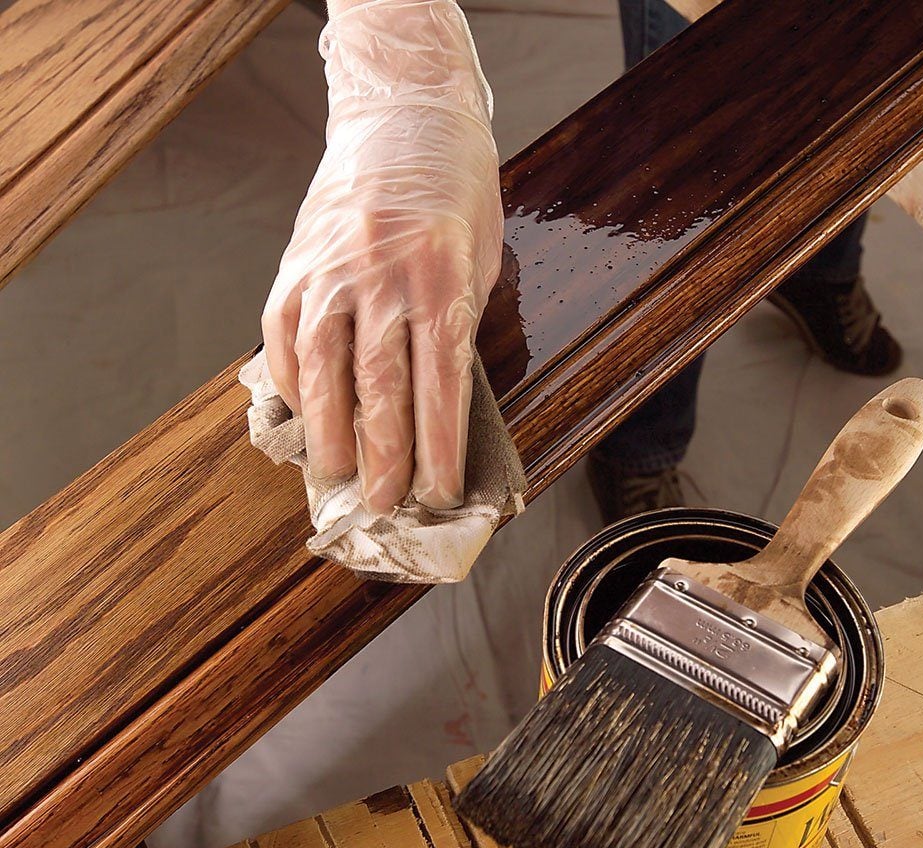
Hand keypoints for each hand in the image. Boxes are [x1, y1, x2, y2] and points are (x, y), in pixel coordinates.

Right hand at [262, 0, 502, 512]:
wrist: (406, 112)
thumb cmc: (457, 190)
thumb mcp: (481, 257)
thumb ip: (456, 327)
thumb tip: (436, 404)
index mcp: (442, 277)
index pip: (440, 385)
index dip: (438, 448)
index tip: (438, 492)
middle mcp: (382, 276)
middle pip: (380, 387)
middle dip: (385, 454)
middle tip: (386, 501)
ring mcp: (331, 268)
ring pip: (324, 367)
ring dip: (330, 430)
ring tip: (337, 473)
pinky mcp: (295, 261)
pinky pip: (284, 333)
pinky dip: (291, 379)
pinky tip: (302, 411)